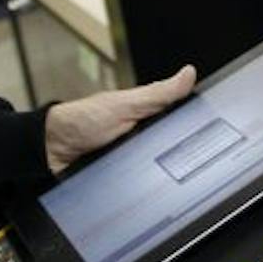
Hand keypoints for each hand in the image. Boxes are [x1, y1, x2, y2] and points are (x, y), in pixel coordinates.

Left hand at [43, 65, 196, 174]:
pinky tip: (153, 188)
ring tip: (169, 174)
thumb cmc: (82, 121)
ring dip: (163, 171)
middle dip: (180, 152)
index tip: (212, 128)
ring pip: (160, 166)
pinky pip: (143, 182)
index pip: (181, 118)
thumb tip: (189, 73)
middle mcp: (142, 134)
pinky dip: (148, 185)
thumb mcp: (126, 104)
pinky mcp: (125, 177)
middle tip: (185, 156)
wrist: (51, 151)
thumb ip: (158, 93)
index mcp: (147, 113)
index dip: (197, 123)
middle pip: (173, 146)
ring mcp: (134, 157)